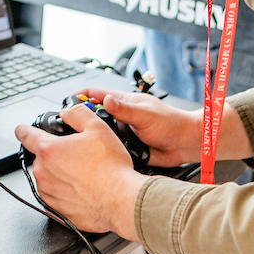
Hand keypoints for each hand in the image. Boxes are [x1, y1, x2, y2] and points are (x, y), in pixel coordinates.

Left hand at [14, 103, 147, 237]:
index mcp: (48, 150)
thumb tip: (68, 112)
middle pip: (41, 157)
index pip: (25, 135)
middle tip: (77, 154)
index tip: (21, 129)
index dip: (23, 129)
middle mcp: (43, 173)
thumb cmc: (111, 169)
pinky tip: (83, 188)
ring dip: (60, 173)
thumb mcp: (97, 128)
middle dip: (55, 153)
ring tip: (85, 173)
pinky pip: (56, 196)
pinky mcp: (58, 210)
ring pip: (48, 177)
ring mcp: (49, 194)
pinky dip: (65, 191)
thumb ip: (77, 114)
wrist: (122, 201)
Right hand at [82, 88, 252, 164]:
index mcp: (123, 103)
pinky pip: (111, 151)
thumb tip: (106, 100)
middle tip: (70, 130)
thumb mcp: (146, 114)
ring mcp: (123, 134)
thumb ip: (125, 109)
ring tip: (83, 146)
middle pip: (94, 117)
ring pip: (101, 136)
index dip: (80, 97)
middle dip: (83, 122)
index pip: (95, 95)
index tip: (67, 103)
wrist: (187, 145)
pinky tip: (101, 158)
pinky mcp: (126, 150)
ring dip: (95, 140)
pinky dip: (106, 154)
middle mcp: (121, 118)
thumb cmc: (172, 124)